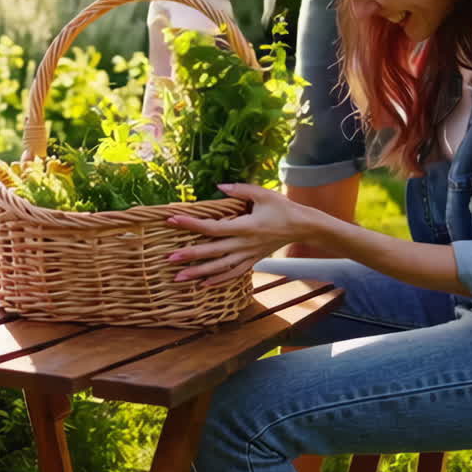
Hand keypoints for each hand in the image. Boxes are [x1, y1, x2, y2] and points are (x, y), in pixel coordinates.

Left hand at [166, 183, 312, 284]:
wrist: (303, 227)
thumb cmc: (282, 208)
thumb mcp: (262, 194)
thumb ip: (239, 190)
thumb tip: (219, 186)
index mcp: (245, 226)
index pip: (213, 227)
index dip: (191, 224)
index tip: (173, 219)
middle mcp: (245, 244)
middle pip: (212, 251)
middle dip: (190, 255)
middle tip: (169, 258)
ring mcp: (248, 255)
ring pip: (220, 267)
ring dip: (199, 273)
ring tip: (179, 278)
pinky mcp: (253, 261)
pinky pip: (234, 274)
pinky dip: (219, 280)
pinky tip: (204, 285)